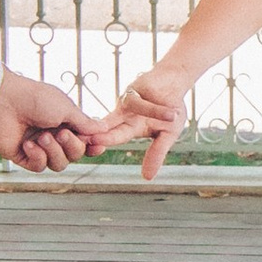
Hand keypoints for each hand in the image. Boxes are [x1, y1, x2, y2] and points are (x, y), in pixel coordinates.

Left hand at [0, 68, 100, 172]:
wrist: (2, 101)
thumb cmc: (33, 98)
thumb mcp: (65, 108)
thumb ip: (84, 123)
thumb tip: (103, 128)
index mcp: (64, 122)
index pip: (83, 140)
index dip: (92, 146)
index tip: (98, 146)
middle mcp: (52, 135)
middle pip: (74, 154)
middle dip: (71, 146)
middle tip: (60, 133)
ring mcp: (38, 147)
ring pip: (59, 164)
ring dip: (54, 152)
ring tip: (42, 137)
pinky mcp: (22, 156)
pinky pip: (39, 167)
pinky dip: (37, 157)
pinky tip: (28, 144)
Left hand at [92, 62, 191, 183]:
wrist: (176, 82)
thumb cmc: (171, 110)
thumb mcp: (168, 135)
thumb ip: (157, 154)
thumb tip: (147, 178)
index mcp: (131, 128)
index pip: (115, 137)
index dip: (103, 142)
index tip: (91, 149)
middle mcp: (125, 115)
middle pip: (108, 128)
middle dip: (97, 136)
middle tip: (85, 144)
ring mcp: (127, 101)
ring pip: (118, 116)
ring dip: (117, 128)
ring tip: (102, 139)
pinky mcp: (133, 88)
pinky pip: (139, 103)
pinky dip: (156, 110)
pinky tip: (171, 115)